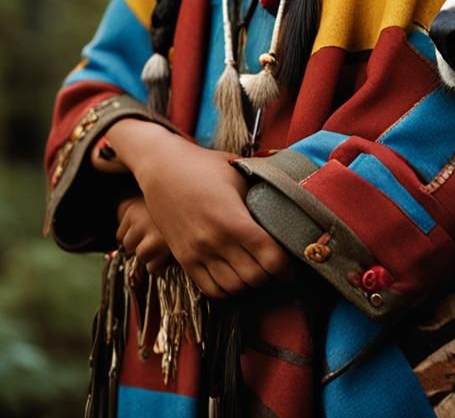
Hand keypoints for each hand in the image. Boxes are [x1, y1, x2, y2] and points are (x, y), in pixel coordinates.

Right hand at [107, 120, 294, 298]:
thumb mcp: (237, 172)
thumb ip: (261, 189)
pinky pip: (210, 290)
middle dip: (270, 274)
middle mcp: (216, 240)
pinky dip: (226, 289)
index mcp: (234, 219)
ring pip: (233, 288)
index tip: (293, 260)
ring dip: (249, 283)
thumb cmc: (204, 165)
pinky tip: (234, 274)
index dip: (287, 265)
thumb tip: (288, 195)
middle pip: (255, 277)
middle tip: (276, 265)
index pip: (271, 258)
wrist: (161, 168)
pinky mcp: (184, 258)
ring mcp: (198, 252)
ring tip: (255, 269)